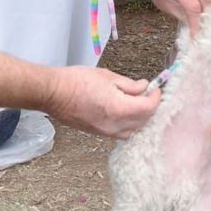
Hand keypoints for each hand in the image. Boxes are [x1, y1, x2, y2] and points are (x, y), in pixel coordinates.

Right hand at [46, 66, 160, 138]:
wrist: (54, 93)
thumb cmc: (76, 81)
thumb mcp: (107, 77)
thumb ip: (129, 85)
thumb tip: (143, 88)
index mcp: (120, 109)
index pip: (149, 107)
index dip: (156, 97)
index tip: (156, 88)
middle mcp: (115, 125)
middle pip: (144, 121)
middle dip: (150, 108)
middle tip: (149, 94)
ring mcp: (106, 132)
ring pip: (134, 131)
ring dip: (140, 119)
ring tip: (138, 104)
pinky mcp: (99, 133)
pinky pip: (121, 133)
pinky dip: (129, 124)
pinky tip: (125, 112)